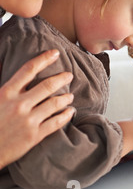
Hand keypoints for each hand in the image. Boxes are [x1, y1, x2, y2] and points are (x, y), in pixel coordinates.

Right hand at [0, 50, 73, 168]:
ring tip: (70, 96)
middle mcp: (19, 104)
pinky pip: (56, 122)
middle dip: (62, 78)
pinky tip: (70, 112)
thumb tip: (6, 67)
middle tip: (69, 75)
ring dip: (66, 97)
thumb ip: (4, 84)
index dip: (44, 59)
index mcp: (6, 93)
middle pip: (47, 85)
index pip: (28, 70)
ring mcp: (28, 120)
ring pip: (55, 103)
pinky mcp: (35, 135)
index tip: (55, 53)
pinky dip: (66, 115)